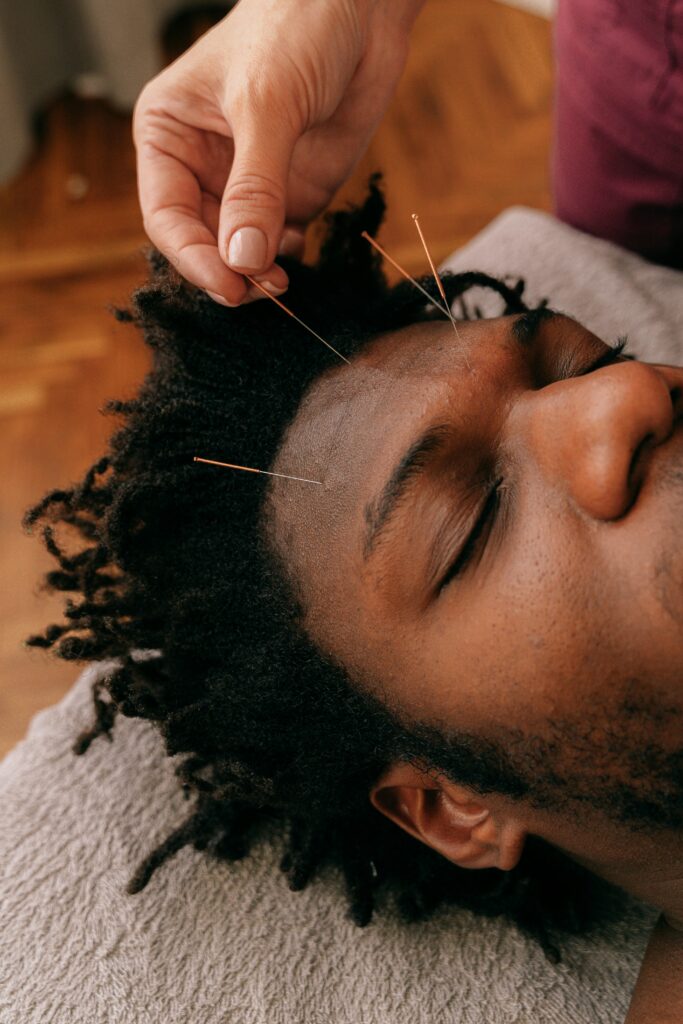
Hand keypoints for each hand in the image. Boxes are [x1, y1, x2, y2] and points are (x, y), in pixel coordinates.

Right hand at [133, 0, 422, 304]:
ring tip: (282, 280)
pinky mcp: (292, 194)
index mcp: (170, 136)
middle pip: (203, 243)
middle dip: (229, 271)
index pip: (166, 216)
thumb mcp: (267, 106)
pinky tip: (298, 248)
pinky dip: (286, 258)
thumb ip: (255, 187)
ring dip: (258, 273)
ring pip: (240, 251)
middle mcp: (203, 166)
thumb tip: (241, 260)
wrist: (360, 8)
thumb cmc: (295, 29)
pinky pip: (280, 244)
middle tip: (260, 290)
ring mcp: (249, 184)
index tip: (227, 283)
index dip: (193, 257)